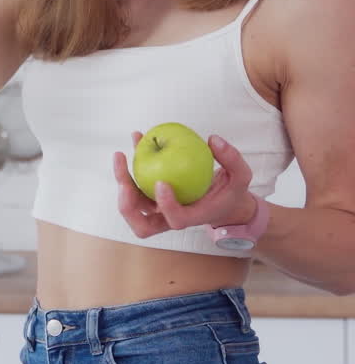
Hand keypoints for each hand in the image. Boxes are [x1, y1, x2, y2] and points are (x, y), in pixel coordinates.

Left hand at [112, 132, 257, 239]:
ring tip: (121, 155)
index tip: (162, 182)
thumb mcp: (242, 175)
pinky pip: (135, 185)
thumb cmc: (231, 191)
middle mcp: (171, 218)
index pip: (175, 219)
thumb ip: (233, 158)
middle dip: (128, 205)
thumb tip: (213, 140)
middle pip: (142, 224)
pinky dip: (129, 166)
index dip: (166, 205)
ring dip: (122, 182)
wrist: (222, 202)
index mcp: (193, 217)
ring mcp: (159, 210)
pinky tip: (135, 139)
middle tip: (124, 180)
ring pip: (132, 206)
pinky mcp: (152, 198)